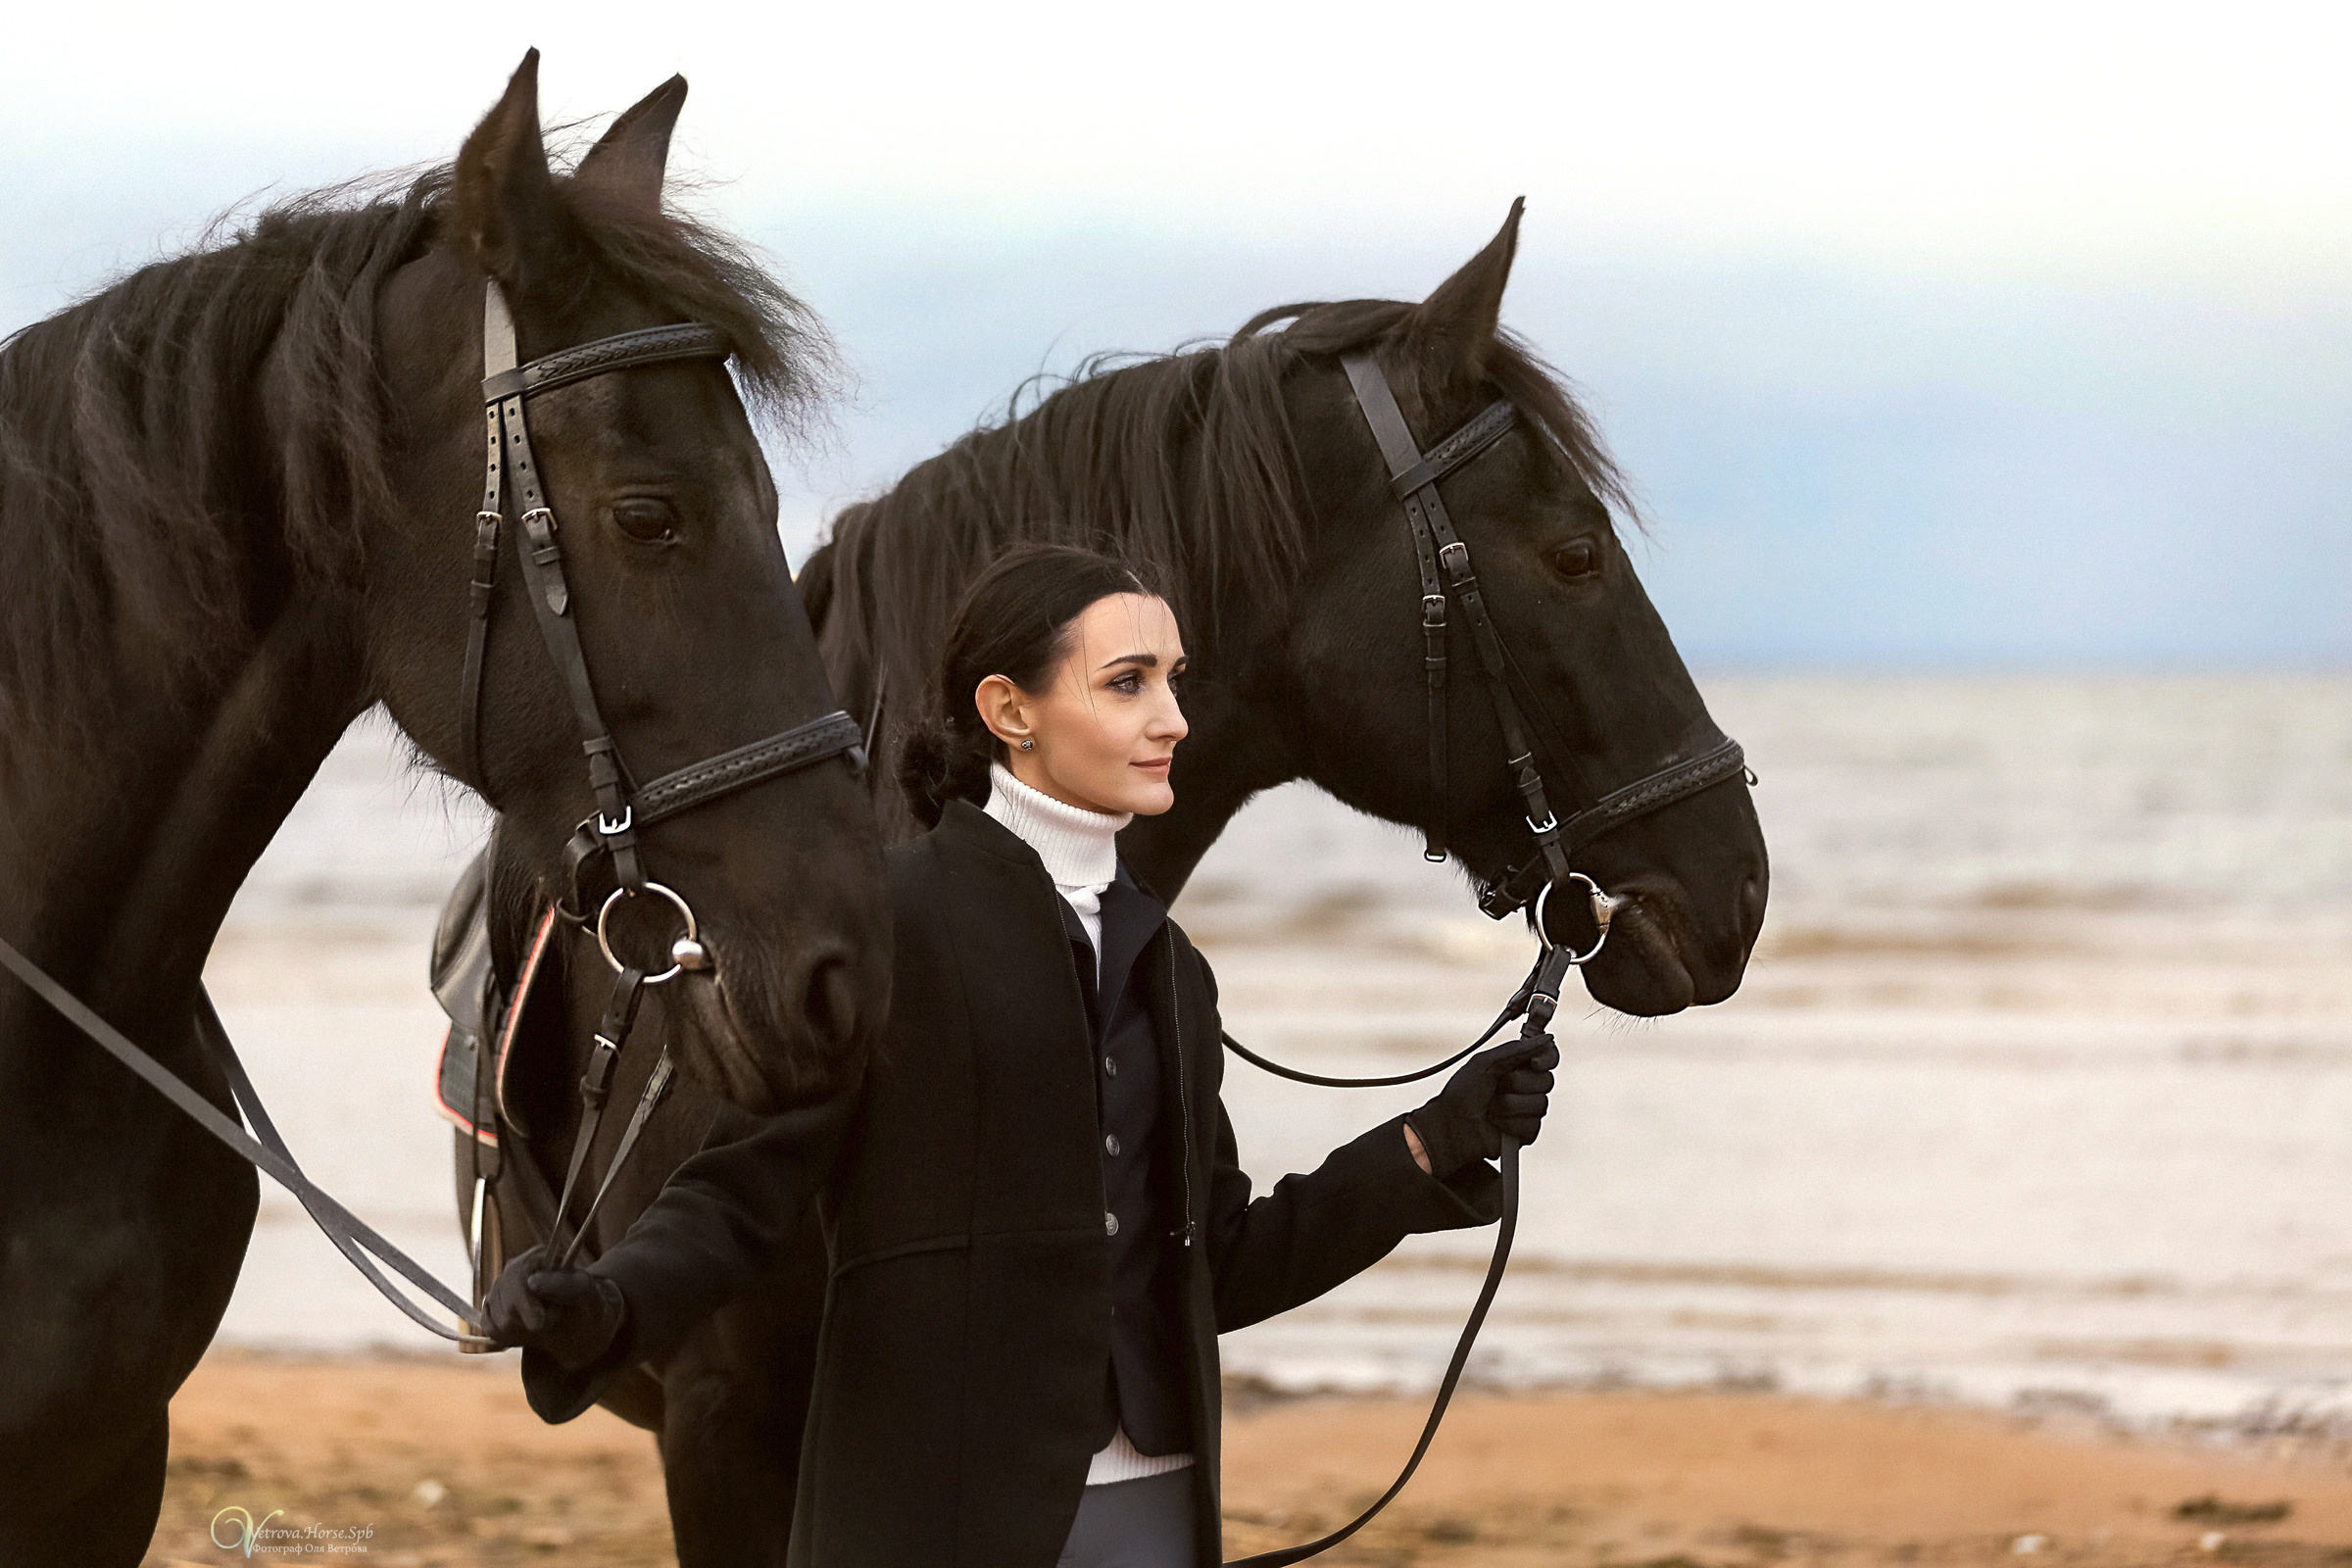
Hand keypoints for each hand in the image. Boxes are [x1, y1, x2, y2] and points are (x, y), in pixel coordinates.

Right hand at [483, 1244, 627, 1368]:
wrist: (581, 1327)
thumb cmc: (588, 1307)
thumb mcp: (588, 1295)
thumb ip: (565, 1285)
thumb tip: (533, 1281)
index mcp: (538, 1257)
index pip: (516, 1276)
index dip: (525, 1303)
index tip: (539, 1324)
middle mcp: (514, 1269)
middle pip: (502, 1301)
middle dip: (526, 1320)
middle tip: (546, 1324)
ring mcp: (500, 1289)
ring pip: (496, 1320)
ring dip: (522, 1331)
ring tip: (542, 1325)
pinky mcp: (492, 1309)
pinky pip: (490, 1329)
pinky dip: (509, 1337)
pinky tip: (527, 1333)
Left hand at [1404, 1034, 1557, 1177]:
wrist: (1450, 1126)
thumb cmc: (1462, 1093)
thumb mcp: (1485, 1063)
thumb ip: (1517, 1050)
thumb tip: (1547, 1038)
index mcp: (1518, 1065)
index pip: (1548, 1057)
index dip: (1547, 1059)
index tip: (1534, 1063)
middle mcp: (1526, 1086)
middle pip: (1547, 1081)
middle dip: (1518, 1084)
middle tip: (1497, 1087)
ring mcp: (1528, 1110)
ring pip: (1540, 1104)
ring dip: (1510, 1105)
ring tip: (1490, 1108)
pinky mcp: (1526, 1133)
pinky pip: (1533, 1126)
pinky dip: (1510, 1124)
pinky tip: (1496, 1124)